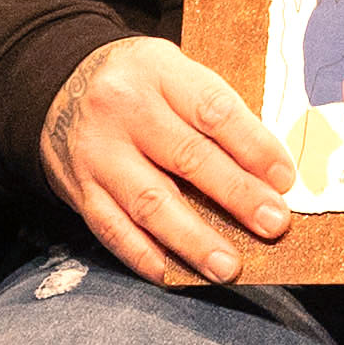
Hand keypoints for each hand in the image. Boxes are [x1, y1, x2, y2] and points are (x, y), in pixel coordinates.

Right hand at [44, 38, 300, 289]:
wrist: (58, 85)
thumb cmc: (139, 86)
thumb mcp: (175, 73)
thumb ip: (215, 114)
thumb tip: (268, 174)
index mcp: (158, 71)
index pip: (212, 110)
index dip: (253, 146)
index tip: (285, 179)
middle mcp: (124, 110)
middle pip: (186, 157)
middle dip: (236, 195)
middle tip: (273, 224)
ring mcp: (98, 153)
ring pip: (149, 202)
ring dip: (193, 239)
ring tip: (228, 265)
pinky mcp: (79, 189)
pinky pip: (112, 228)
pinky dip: (143, 255)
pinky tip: (172, 273)